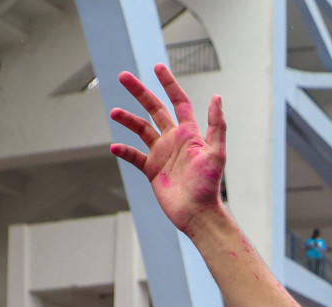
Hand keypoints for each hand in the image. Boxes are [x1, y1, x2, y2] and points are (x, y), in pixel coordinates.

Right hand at [109, 65, 227, 235]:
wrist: (197, 213)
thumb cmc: (209, 185)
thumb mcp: (217, 153)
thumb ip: (216, 125)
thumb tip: (217, 97)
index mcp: (189, 134)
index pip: (178, 102)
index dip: (169, 84)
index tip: (157, 67)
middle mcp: (174, 140)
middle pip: (154, 109)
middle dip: (139, 92)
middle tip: (122, 76)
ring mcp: (162, 155)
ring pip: (141, 130)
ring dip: (128, 119)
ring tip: (114, 112)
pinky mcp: (152, 170)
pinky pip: (134, 156)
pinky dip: (124, 150)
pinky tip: (115, 146)